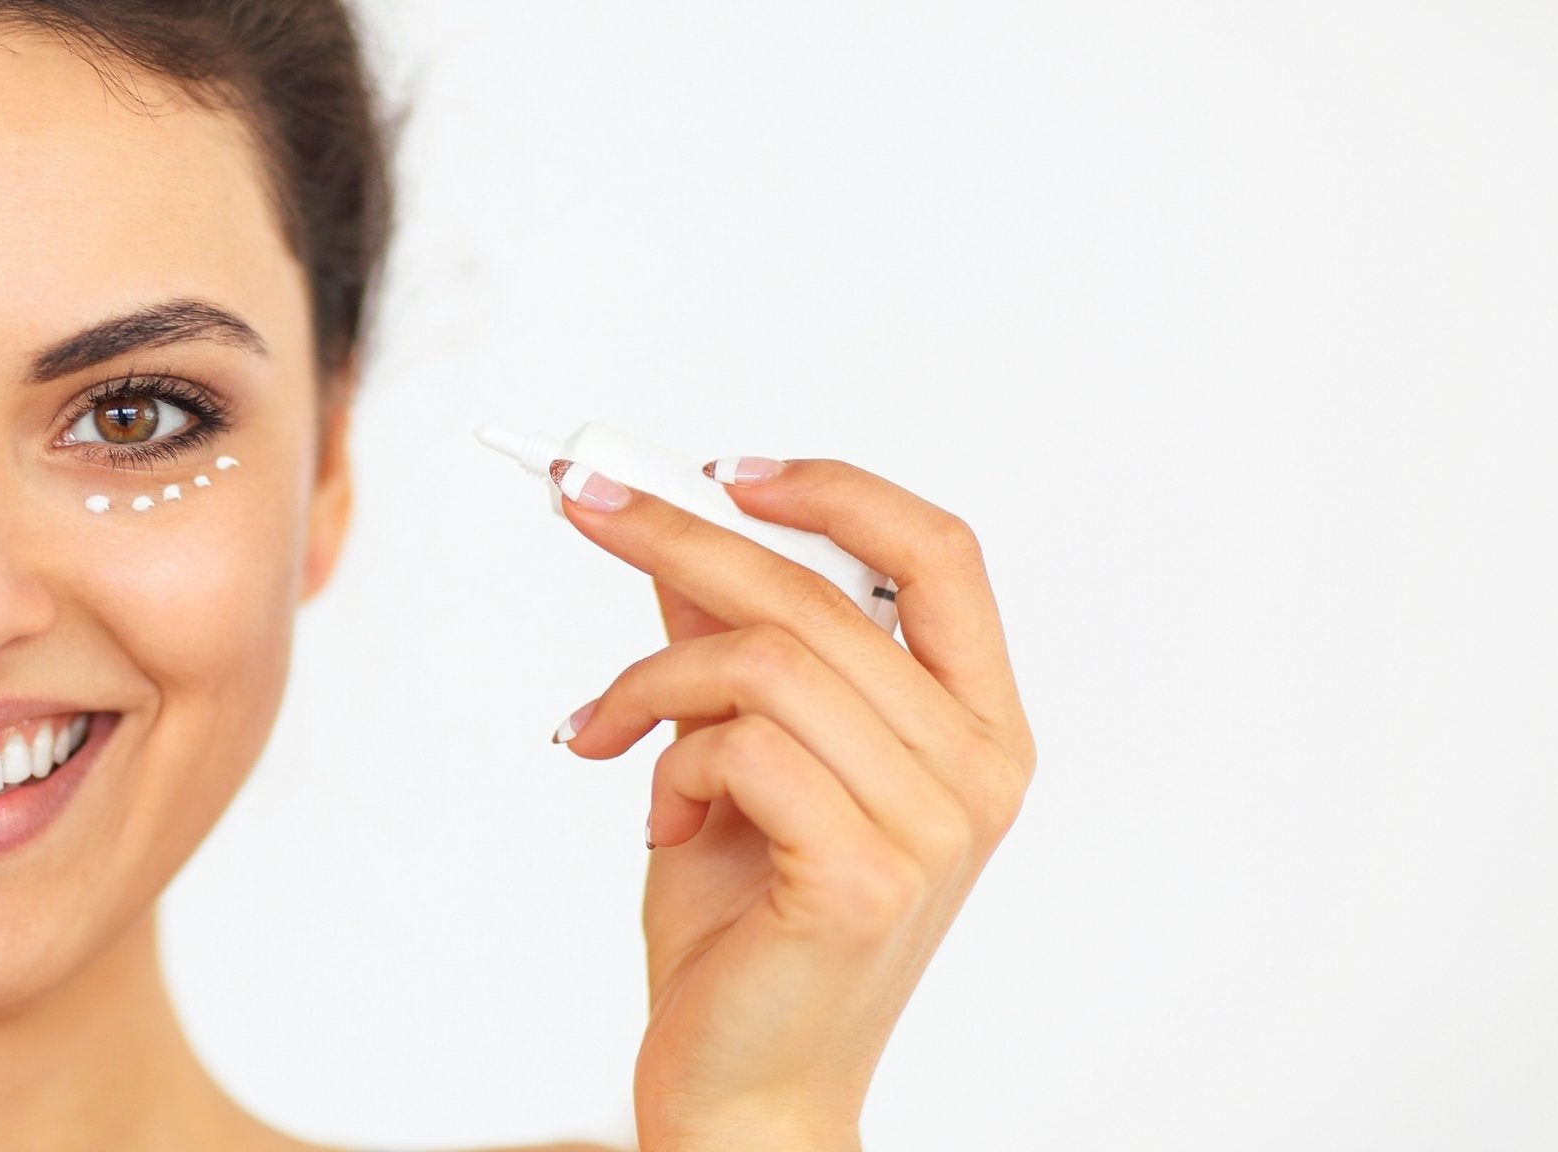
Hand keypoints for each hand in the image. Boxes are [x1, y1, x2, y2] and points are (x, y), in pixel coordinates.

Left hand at [543, 455, 1034, 1150]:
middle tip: (579, 499)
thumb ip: (729, 651)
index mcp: (976, 728)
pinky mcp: (865, 873)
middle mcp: (978, 769)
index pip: (941, 555)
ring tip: (605, 735)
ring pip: (762, 660)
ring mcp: (933, 824)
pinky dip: (670, 766)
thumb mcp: (735, 760)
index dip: (836, 491)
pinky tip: (660, 822)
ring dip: (650, 686)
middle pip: (818, 592)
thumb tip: (676, 539)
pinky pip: (739, 745)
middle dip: (676, 536)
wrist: (745, 1088)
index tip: (724, 470)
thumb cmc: (749, 933)